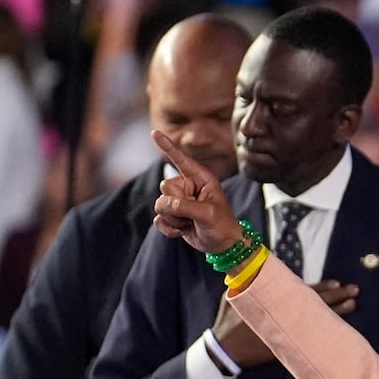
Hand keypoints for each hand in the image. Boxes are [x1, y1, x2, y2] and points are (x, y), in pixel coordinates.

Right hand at [151, 128, 244, 253]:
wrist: (224, 246)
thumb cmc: (222, 226)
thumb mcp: (207, 214)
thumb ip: (184, 206)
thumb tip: (162, 205)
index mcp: (200, 178)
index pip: (181, 159)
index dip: (167, 146)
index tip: (154, 132)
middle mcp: (188, 186)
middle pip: (165, 187)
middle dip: (177, 205)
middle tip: (195, 214)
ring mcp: (178, 201)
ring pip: (160, 205)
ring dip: (175, 219)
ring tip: (192, 223)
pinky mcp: (172, 215)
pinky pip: (158, 219)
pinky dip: (169, 228)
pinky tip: (182, 231)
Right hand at [212, 279, 358, 369]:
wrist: (226, 350)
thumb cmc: (229, 320)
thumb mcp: (236, 295)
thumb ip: (253, 282)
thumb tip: (265, 269)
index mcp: (272, 300)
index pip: (303, 292)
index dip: (322, 287)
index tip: (337, 283)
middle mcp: (283, 314)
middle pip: (316, 303)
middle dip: (337, 296)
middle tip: (354, 289)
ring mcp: (288, 330)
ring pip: (318, 317)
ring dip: (337, 310)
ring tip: (353, 303)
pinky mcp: (289, 344)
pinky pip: (313, 333)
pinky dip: (327, 327)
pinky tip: (341, 324)